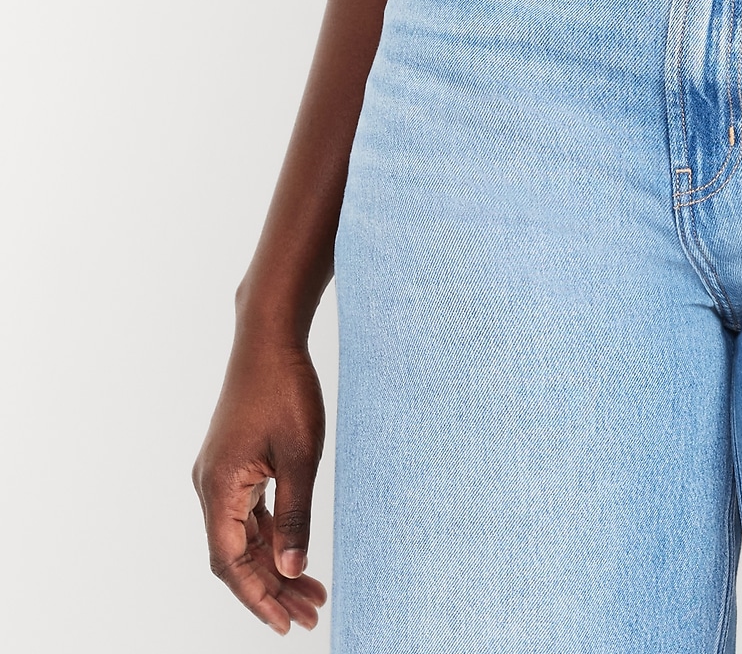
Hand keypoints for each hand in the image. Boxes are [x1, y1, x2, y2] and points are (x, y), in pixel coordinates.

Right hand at [193, 337, 328, 632]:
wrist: (269, 338)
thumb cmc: (286, 389)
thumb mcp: (300, 456)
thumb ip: (295, 515)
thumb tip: (293, 568)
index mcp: (218, 488)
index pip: (231, 562)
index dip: (258, 596)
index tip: (285, 624)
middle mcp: (210, 487)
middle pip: (236, 555)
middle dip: (272, 587)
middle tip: (310, 613)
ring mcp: (219, 476)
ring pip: (242, 536)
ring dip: (273, 563)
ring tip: (311, 592)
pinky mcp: (233, 465)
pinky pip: (247, 514)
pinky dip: (270, 536)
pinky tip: (294, 553)